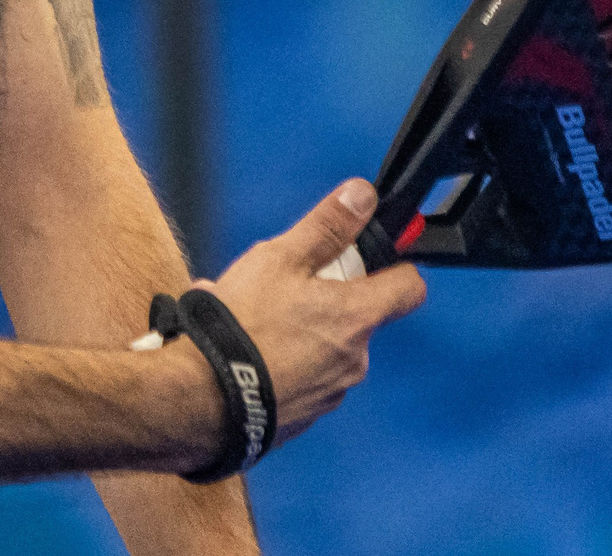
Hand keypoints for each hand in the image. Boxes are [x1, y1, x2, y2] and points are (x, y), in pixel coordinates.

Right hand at [200, 180, 425, 445]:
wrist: (201, 399)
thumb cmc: (241, 328)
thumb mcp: (279, 259)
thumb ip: (327, 227)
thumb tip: (362, 196)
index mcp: (355, 317)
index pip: (409, 287)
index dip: (394, 266)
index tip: (369, 258)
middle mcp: (355, 360)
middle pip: (357, 316)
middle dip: (325, 299)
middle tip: (281, 289)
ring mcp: (331, 392)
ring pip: (324, 348)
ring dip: (298, 332)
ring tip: (251, 321)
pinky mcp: (304, 415)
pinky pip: (302, 378)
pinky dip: (282, 363)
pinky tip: (246, 352)